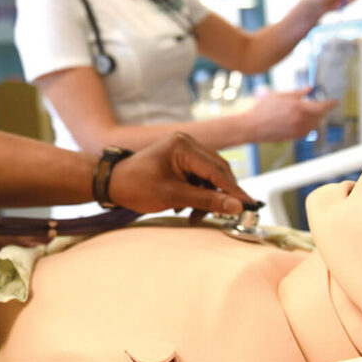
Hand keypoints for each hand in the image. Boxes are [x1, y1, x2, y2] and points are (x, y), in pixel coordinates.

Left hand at [106, 133, 255, 215]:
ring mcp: (183, 152)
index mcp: (184, 147)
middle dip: (219, 196)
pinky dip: (196, 195)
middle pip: (217, 172)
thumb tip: (236, 206)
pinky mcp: (180, 161)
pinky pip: (198, 179)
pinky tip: (184, 208)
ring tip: (193, 216)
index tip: (249, 206)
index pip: (217, 170)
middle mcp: (187, 144)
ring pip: (209, 178)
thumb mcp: (173, 196)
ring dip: (205, 199)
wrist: (111, 184)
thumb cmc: (136, 186)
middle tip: (226, 215)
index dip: (234, 191)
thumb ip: (206, 201)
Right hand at [245, 88, 335, 141]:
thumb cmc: (262, 109)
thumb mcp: (279, 95)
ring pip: (315, 124)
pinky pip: (307, 131)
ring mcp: (297, 130)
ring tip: (307, 112)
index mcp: (297, 107)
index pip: (322, 106)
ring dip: (315, 118)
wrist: (251, 126)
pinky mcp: (294, 137)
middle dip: (321, 110)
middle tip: (318, 104)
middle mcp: (300, 120)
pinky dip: (308, 125)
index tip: (334, 101)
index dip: (330, 104)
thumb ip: (297, 92)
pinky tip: (300, 120)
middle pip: (320, 115)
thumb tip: (310, 88)